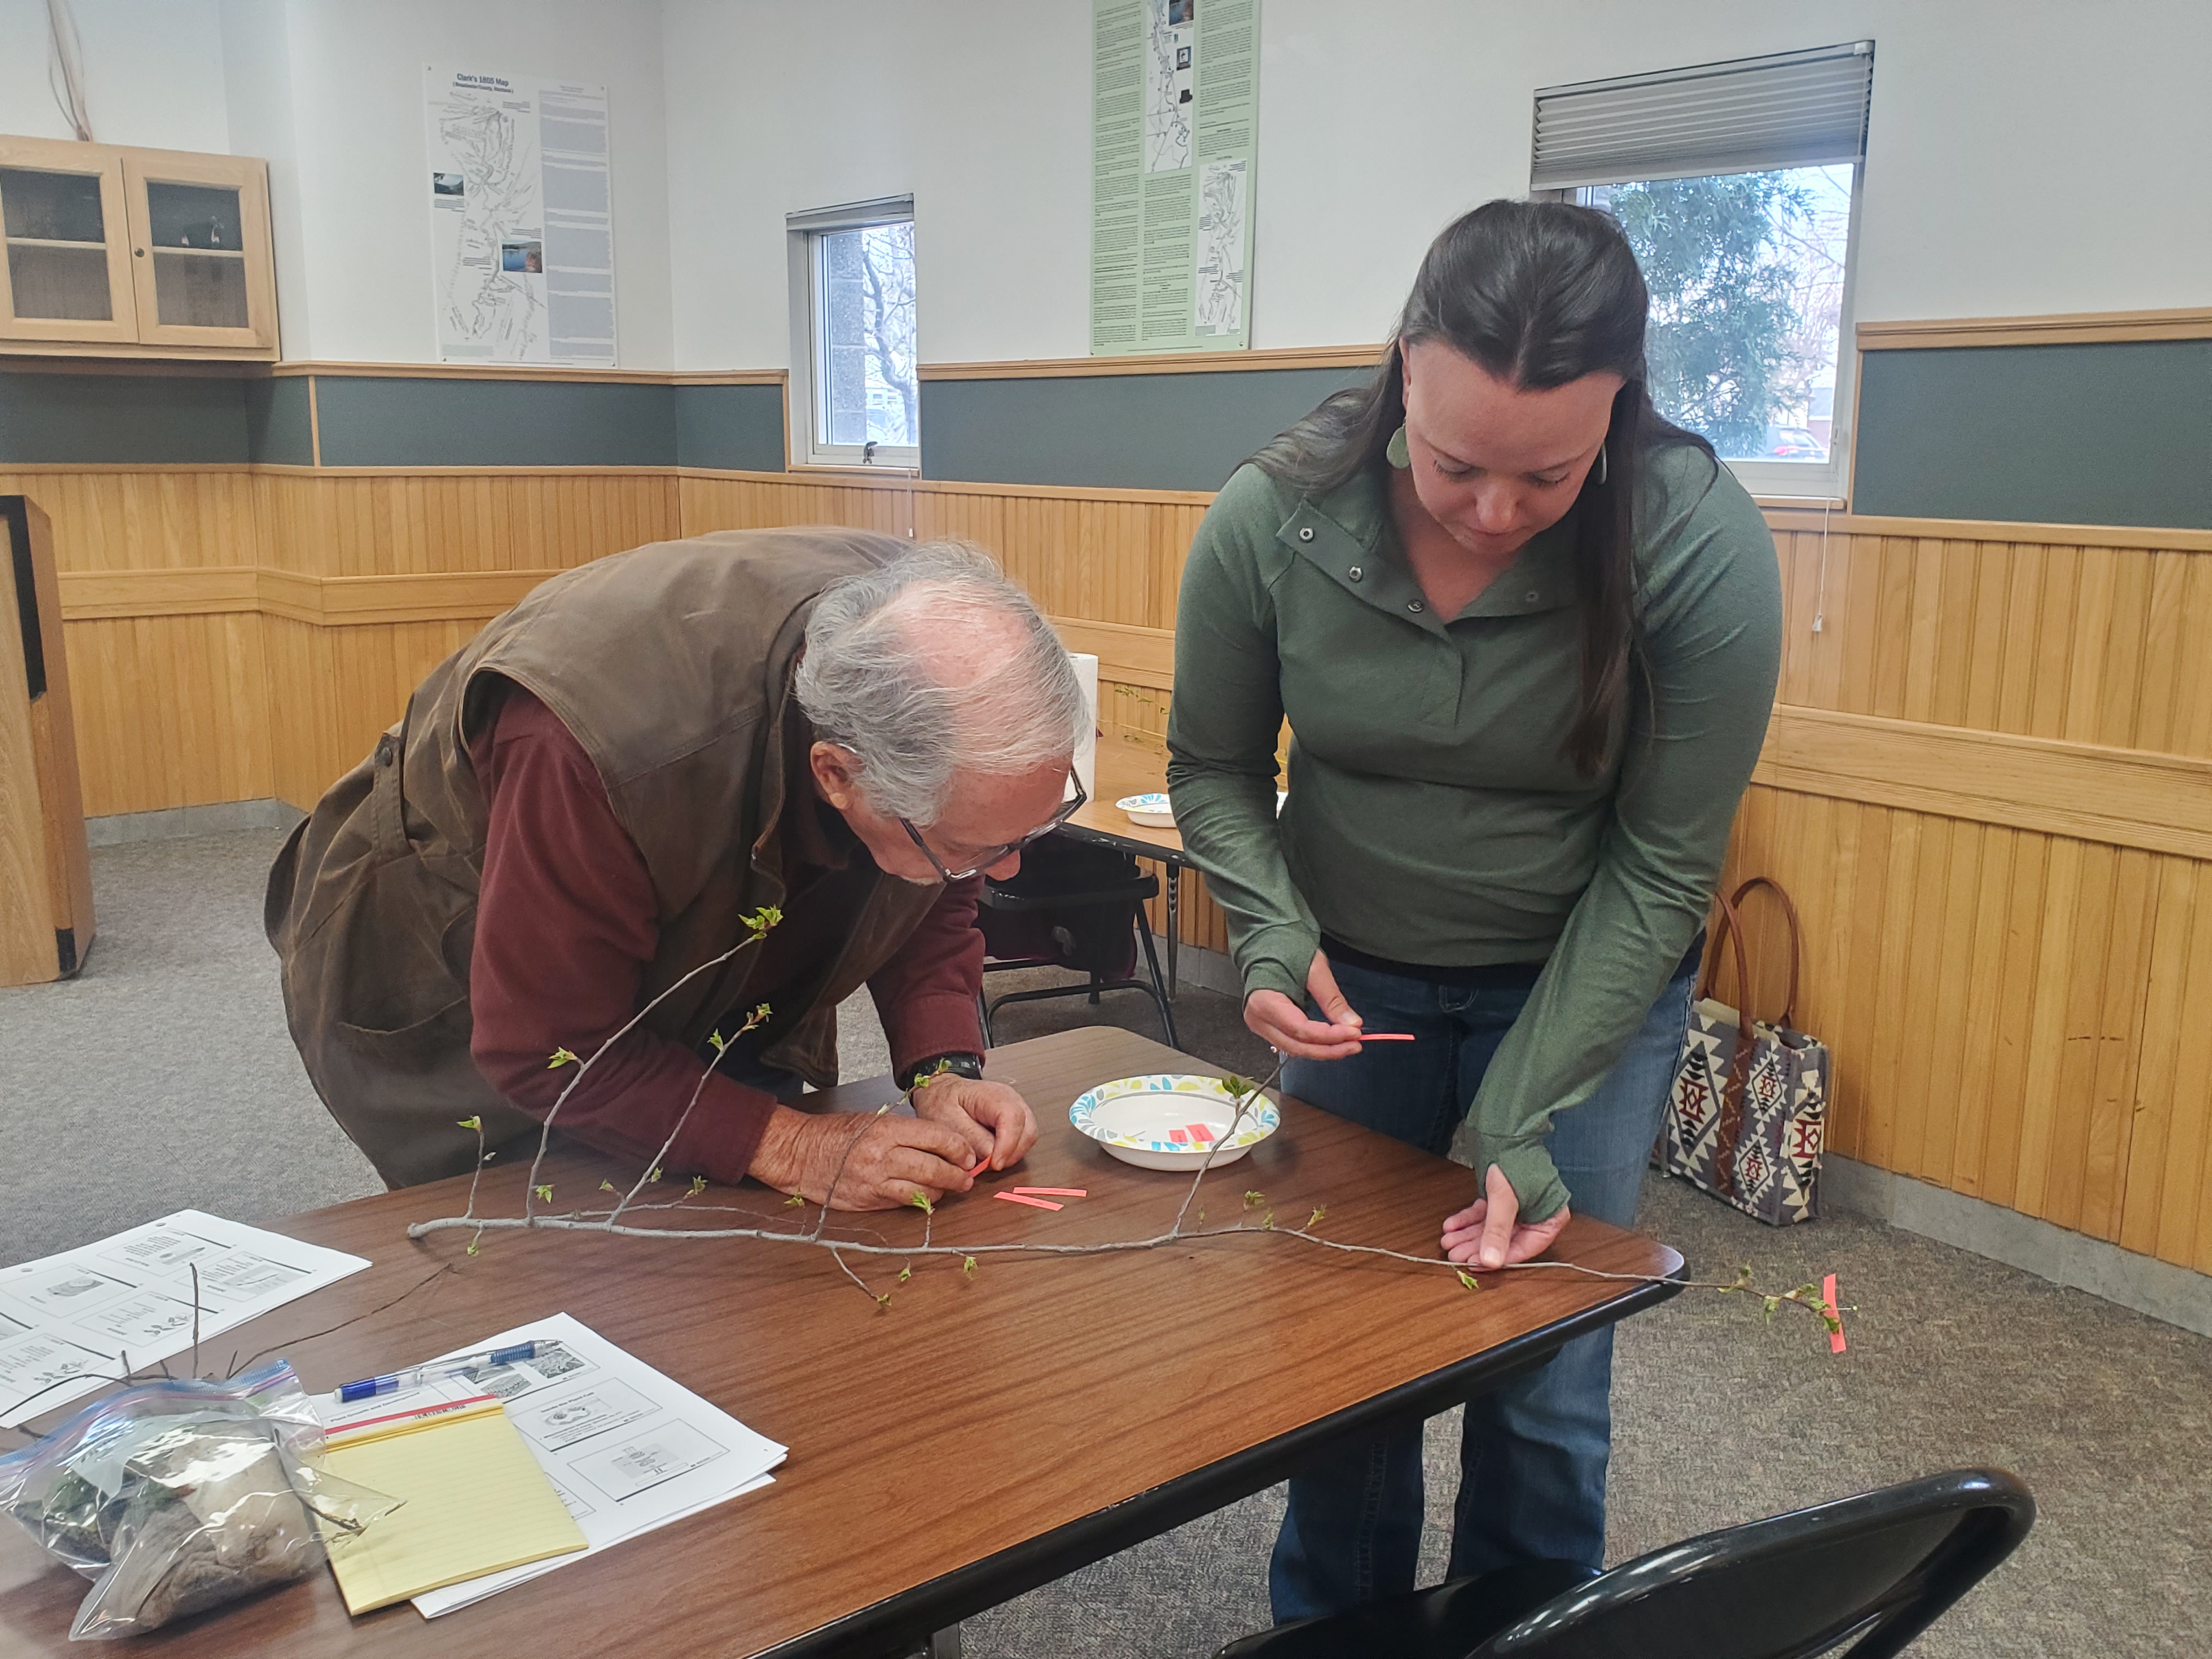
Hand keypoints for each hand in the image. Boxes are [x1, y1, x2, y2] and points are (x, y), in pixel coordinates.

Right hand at [749, 1104, 979, 1210]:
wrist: (801, 1153)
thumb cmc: (838, 1133)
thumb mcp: (874, 1120)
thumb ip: (908, 1132)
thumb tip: (944, 1145)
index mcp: (887, 1129)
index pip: (937, 1138)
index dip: (959, 1149)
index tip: (967, 1155)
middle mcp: (883, 1156)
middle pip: (934, 1168)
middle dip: (958, 1176)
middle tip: (967, 1178)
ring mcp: (875, 1181)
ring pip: (923, 1191)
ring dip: (942, 1192)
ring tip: (949, 1188)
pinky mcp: (869, 1201)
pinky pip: (904, 1203)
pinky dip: (920, 1201)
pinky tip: (925, 1196)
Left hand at [909, 1075, 1037, 1172]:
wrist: (942, 1093)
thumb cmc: (943, 1102)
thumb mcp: (946, 1118)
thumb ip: (969, 1136)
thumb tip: (990, 1154)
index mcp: (992, 1094)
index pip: (1013, 1117)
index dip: (1008, 1144)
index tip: (994, 1163)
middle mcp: (1011, 1100)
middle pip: (1027, 1131)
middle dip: (1010, 1154)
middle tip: (988, 1165)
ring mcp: (1016, 1110)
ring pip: (1028, 1138)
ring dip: (1011, 1155)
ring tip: (987, 1160)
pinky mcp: (1016, 1122)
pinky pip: (1022, 1141)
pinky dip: (1010, 1153)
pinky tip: (992, 1154)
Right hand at [1244, 949, 1364, 1059]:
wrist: (1268, 943)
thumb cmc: (1287, 949)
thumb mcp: (1315, 971)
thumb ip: (1332, 1000)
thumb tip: (1352, 1023)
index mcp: (1265, 1001)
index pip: (1301, 1030)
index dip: (1330, 1036)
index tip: (1354, 1032)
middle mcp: (1258, 1019)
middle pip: (1297, 1046)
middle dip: (1329, 1049)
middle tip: (1355, 1045)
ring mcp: (1260, 1025)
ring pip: (1295, 1049)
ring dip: (1323, 1050)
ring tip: (1348, 1044)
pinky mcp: (1267, 1027)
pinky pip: (1292, 1043)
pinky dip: (1313, 1045)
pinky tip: (1332, 1041)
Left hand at [1440, 1164, 1571, 1269]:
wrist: (1505, 1129)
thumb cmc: (1515, 1160)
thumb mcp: (1505, 1200)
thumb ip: (1497, 1231)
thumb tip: (1490, 1261)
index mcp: (1551, 1217)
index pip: (1525, 1249)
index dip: (1500, 1258)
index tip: (1477, 1264)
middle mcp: (1536, 1214)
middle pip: (1504, 1240)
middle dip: (1476, 1247)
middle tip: (1455, 1254)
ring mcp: (1518, 1206)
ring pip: (1491, 1228)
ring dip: (1468, 1235)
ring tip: (1448, 1242)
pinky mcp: (1501, 1197)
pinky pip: (1484, 1215)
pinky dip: (1467, 1220)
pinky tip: (1451, 1225)